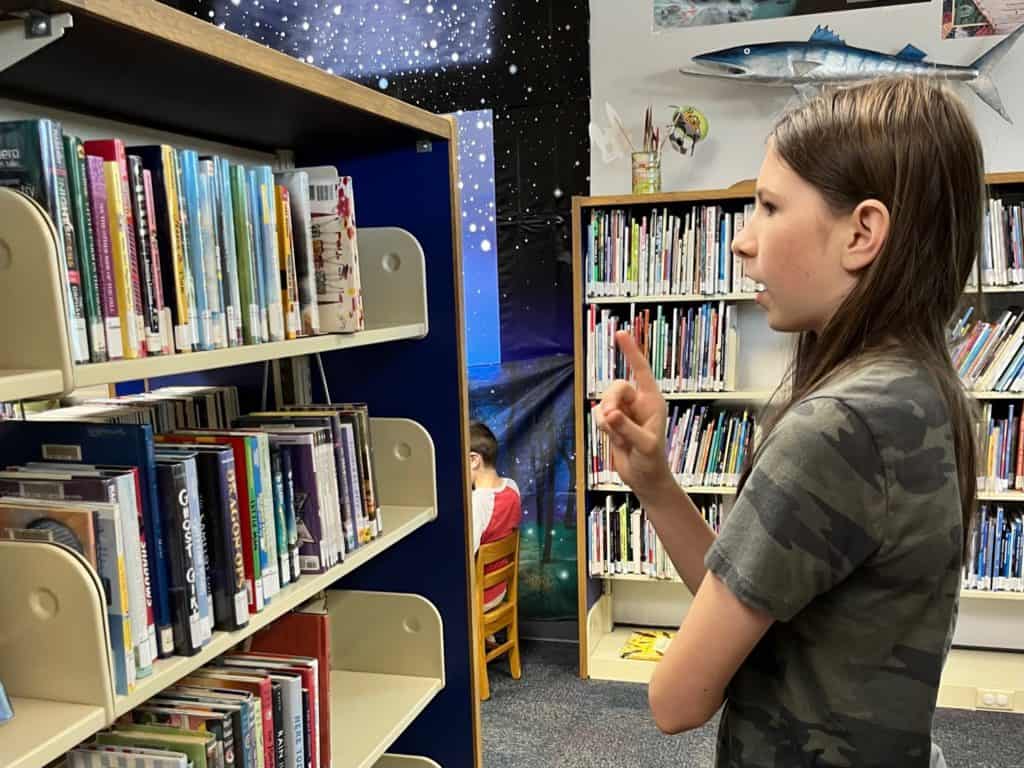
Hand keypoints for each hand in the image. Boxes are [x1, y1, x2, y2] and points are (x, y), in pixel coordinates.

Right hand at [593, 330, 672, 495]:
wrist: (644, 478)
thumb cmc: (652, 461)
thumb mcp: (644, 446)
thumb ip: (627, 428)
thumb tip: (609, 413)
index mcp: (652, 401)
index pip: (641, 371)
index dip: (631, 352)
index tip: (621, 333)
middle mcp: (638, 403)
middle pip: (616, 387)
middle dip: (610, 401)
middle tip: (611, 419)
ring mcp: (624, 412)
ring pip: (604, 401)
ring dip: (606, 419)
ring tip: (618, 437)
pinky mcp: (612, 422)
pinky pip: (598, 414)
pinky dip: (602, 427)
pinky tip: (615, 440)